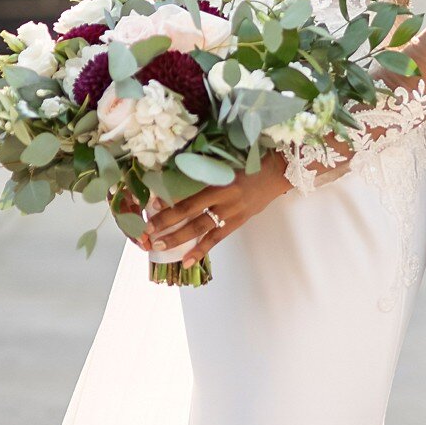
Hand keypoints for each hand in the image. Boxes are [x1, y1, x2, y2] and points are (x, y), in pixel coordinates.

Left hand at [139, 154, 290, 266]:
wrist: (277, 173)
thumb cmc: (249, 163)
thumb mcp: (225, 163)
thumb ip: (204, 172)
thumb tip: (174, 178)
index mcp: (220, 181)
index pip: (191, 195)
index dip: (170, 203)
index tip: (152, 208)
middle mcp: (225, 199)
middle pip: (191, 214)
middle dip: (167, 224)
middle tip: (148, 231)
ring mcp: (232, 213)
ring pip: (200, 229)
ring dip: (179, 238)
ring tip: (160, 246)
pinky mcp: (237, 223)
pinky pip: (216, 239)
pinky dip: (200, 251)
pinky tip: (187, 261)